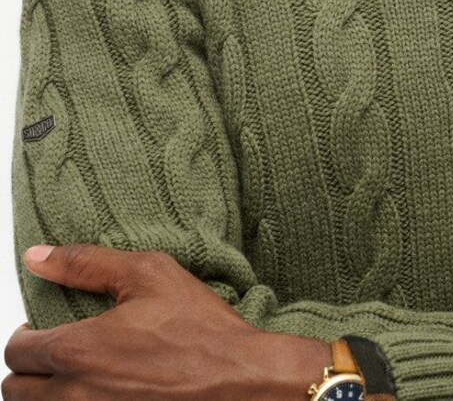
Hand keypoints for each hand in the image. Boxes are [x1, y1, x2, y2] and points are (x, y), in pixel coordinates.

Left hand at [3, 244, 330, 400]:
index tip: (38, 329)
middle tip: (54, 353)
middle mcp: (76, 396)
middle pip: (15, 391)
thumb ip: (86, 263)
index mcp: (78, 351)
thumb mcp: (149, 275)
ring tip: (74, 375)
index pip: (16, 351)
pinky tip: (100, 392)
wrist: (240, 380)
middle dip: (29, 369)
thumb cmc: (200, 329)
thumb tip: (37, 256)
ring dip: (46, 393)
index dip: (23, 335)